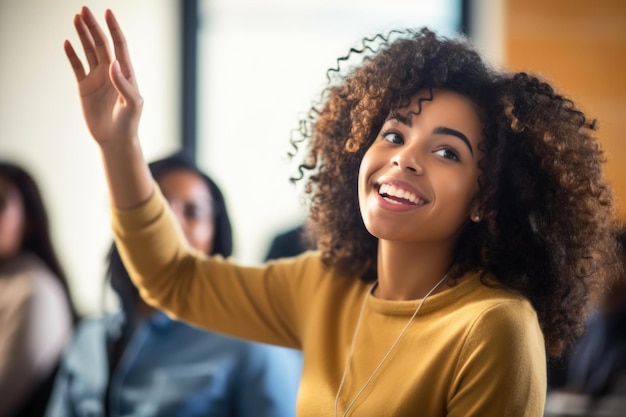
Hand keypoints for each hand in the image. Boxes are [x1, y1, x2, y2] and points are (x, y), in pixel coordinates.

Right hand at [64, 7, 141, 145]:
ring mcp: (98, 78)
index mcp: (126, 73)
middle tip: (84, 10)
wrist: (115, 139)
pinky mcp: (85, 86)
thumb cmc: (129, 123)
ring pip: (89, 51)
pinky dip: (72, 55)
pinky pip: (77, 66)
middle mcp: (112, 72)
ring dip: (82, 35)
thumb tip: (113, 63)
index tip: (108, 12)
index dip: (114, 29)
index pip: (120, 46)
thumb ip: (124, 84)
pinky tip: (67, 42)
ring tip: (76, 18)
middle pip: (102, 44)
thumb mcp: (132, 104)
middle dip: (94, 27)